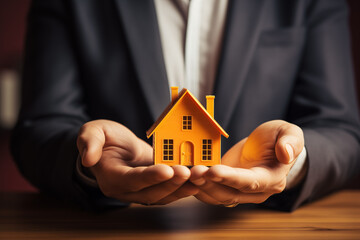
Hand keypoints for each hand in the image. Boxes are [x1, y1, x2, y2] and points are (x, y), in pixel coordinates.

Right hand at [77, 120, 197, 204]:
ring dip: (181, 189)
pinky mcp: (152, 187)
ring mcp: (140, 191)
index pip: (131, 180)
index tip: (167, 170)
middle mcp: (126, 190)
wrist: (114, 146)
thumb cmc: (104, 137)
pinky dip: (182, 188)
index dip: (149, 176)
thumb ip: (89, 141)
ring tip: (198, 178)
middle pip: (150, 192)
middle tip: (188, 172)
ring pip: (162, 196)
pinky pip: (168, 192)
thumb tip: (88, 158)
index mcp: (111, 177)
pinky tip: (197, 180)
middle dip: (171, 184)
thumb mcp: (93, 131)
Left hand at [190, 120, 303, 205]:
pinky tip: (186, 178)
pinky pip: (212, 193)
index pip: (250, 182)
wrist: (269, 147)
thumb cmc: (279, 138)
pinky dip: (198, 188)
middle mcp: (256, 191)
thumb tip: (286, 153)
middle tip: (193, 171)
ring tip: (186, 174)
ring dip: (201, 187)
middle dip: (210, 183)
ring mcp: (241, 192)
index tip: (213, 171)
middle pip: (230, 193)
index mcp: (272, 179)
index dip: (231, 178)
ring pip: (218, 196)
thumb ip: (290, 142)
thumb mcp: (289, 132)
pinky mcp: (227, 188)